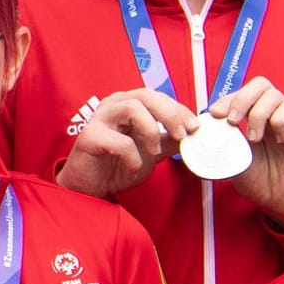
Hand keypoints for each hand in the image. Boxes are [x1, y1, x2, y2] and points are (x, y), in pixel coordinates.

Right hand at [55, 87, 199, 198]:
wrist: (91, 188)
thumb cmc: (117, 165)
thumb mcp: (151, 152)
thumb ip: (169, 140)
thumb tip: (193, 132)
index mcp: (127, 103)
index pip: (157, 96)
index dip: (179, 109)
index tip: (194, 126)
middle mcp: (113, 105)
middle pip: (146, 95)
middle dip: (170, 113)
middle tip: (181, 134)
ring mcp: (99, 119)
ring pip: (133, 108)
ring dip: (151, 131)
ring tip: (153, 152)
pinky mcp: (89, 137)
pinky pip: (120, 142)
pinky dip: (133, 157)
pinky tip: (133, 167)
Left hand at [208, 76, 283, 229]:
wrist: (279, 201)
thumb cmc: (258, 181)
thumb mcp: (230, 161)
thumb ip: (218, 144)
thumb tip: (196, 134)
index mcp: (252, 118)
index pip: (241, 93)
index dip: (227, 98)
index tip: (215, 114)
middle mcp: (270, 115)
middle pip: (259, 84)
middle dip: (242, 99)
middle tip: (233, 121)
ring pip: (274, 95)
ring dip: (258, 114)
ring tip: (254, 138)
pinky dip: (280, 121)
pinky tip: (278, 139)